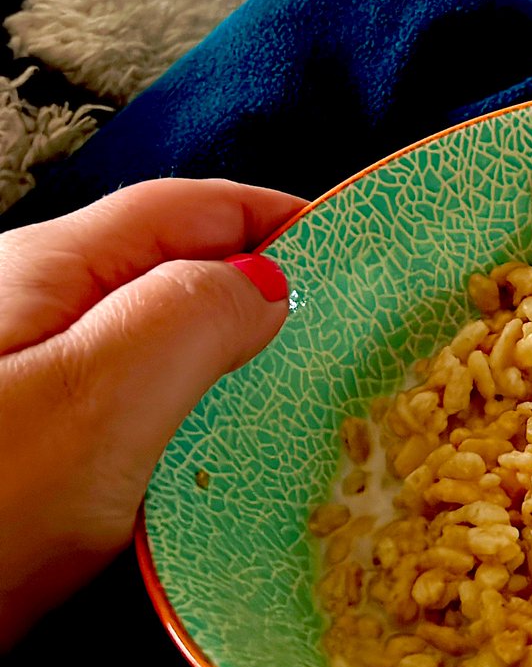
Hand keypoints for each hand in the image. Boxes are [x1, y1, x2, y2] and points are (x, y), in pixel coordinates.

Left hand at [0, 178, 306, 647]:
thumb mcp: (98, 394)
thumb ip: (194, 315)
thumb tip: (268, 284)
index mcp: (50, 270)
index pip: (188, 207)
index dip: (275, 210)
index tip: (360, 241)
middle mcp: (41, 316)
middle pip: (176, 272)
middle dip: (266, 286)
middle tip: (351, 331)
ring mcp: (36, 390)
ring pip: (162, 347)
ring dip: (237, 359)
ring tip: (310, 393)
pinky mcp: (36, 457)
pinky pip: (139, 413)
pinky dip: (197, 419)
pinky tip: (227, 459)